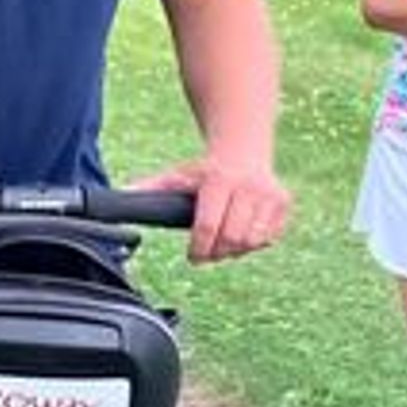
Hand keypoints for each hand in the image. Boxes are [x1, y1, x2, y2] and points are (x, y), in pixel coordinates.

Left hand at [138, 153, 291, 263]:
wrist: (243, 151)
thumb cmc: (205, 171)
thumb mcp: (177, 177)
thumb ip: (151, 189)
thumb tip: (122, 195)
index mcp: (219, 179)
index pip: (208, 226)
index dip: (198, 248)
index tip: (192, 256)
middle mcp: (248, 186)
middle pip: (231, 238)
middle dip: (216, 253)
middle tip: (206, 254)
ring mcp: (269, 195)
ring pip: (251, 242)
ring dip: (235, 250)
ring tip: (223, 245)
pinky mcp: (284, 204)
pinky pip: (268, 238)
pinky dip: (254, 243)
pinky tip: (242, 234)